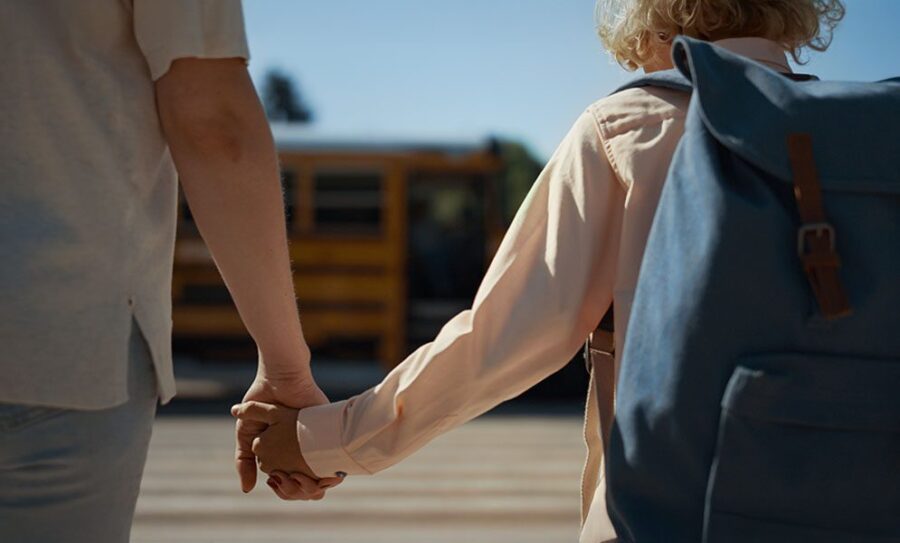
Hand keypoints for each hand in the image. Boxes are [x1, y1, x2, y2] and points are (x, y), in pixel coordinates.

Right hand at [235, 355, 328, 492]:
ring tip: (296, 473)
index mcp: (286, 450)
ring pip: (322, 476)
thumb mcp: (247, 434)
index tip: (276, 481)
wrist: (279, 377)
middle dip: (297, 487)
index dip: (284, 486)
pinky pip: (334, 459)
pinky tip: (313, 468)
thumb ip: (244, 461)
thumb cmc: (262, 400)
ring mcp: (317, 440)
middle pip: (306, 481)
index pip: (289, 480)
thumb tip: (247, 489)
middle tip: (287, 478)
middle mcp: (304, 447)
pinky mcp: (329, 430)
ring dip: (310, 482)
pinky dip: (325, 471)